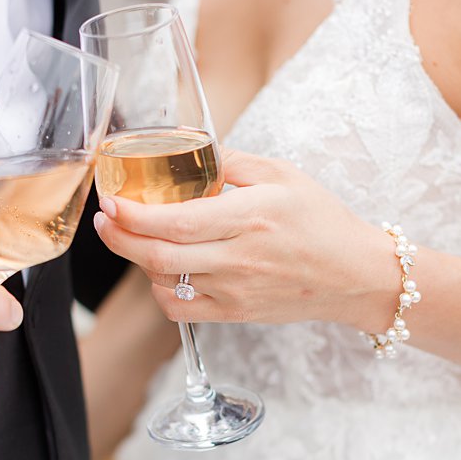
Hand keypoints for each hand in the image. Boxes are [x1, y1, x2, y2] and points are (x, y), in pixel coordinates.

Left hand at [92, 149, 394, 330]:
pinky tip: (162, 271)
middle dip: (119, 238)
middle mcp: (238, 257)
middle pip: (158, 255)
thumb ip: (231, 162)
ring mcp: (235, 290)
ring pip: (164, 280)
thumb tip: (189, 145)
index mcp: (250, 217)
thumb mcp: (283, 175)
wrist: (356, 274)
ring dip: (139, 259)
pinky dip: (160, 291)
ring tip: (132, 237)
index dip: (134, 215)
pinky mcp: (234, 313)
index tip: (111, 203)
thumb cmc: (321, 220)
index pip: (176, 221)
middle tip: (104, 220)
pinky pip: (179, 309)